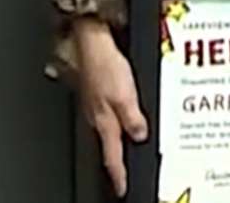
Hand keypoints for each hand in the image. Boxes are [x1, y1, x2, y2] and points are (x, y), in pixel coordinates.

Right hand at [72, 21, 147, 196]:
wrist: (90, 41)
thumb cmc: (105, 64)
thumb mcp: (126, 95)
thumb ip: (133, 118)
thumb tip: (139, 136)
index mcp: (104, 121)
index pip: (112, 156)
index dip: (118, 175)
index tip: (122, 188)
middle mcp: (96, 116)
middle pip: (108, 146)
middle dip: (116, 162)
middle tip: (123, 176)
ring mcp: (94, 105)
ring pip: (107, 131)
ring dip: (116, 142)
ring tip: (124, 152)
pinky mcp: (95, 93)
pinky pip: (107, 115)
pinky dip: (116, 122)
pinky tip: (122, 118)